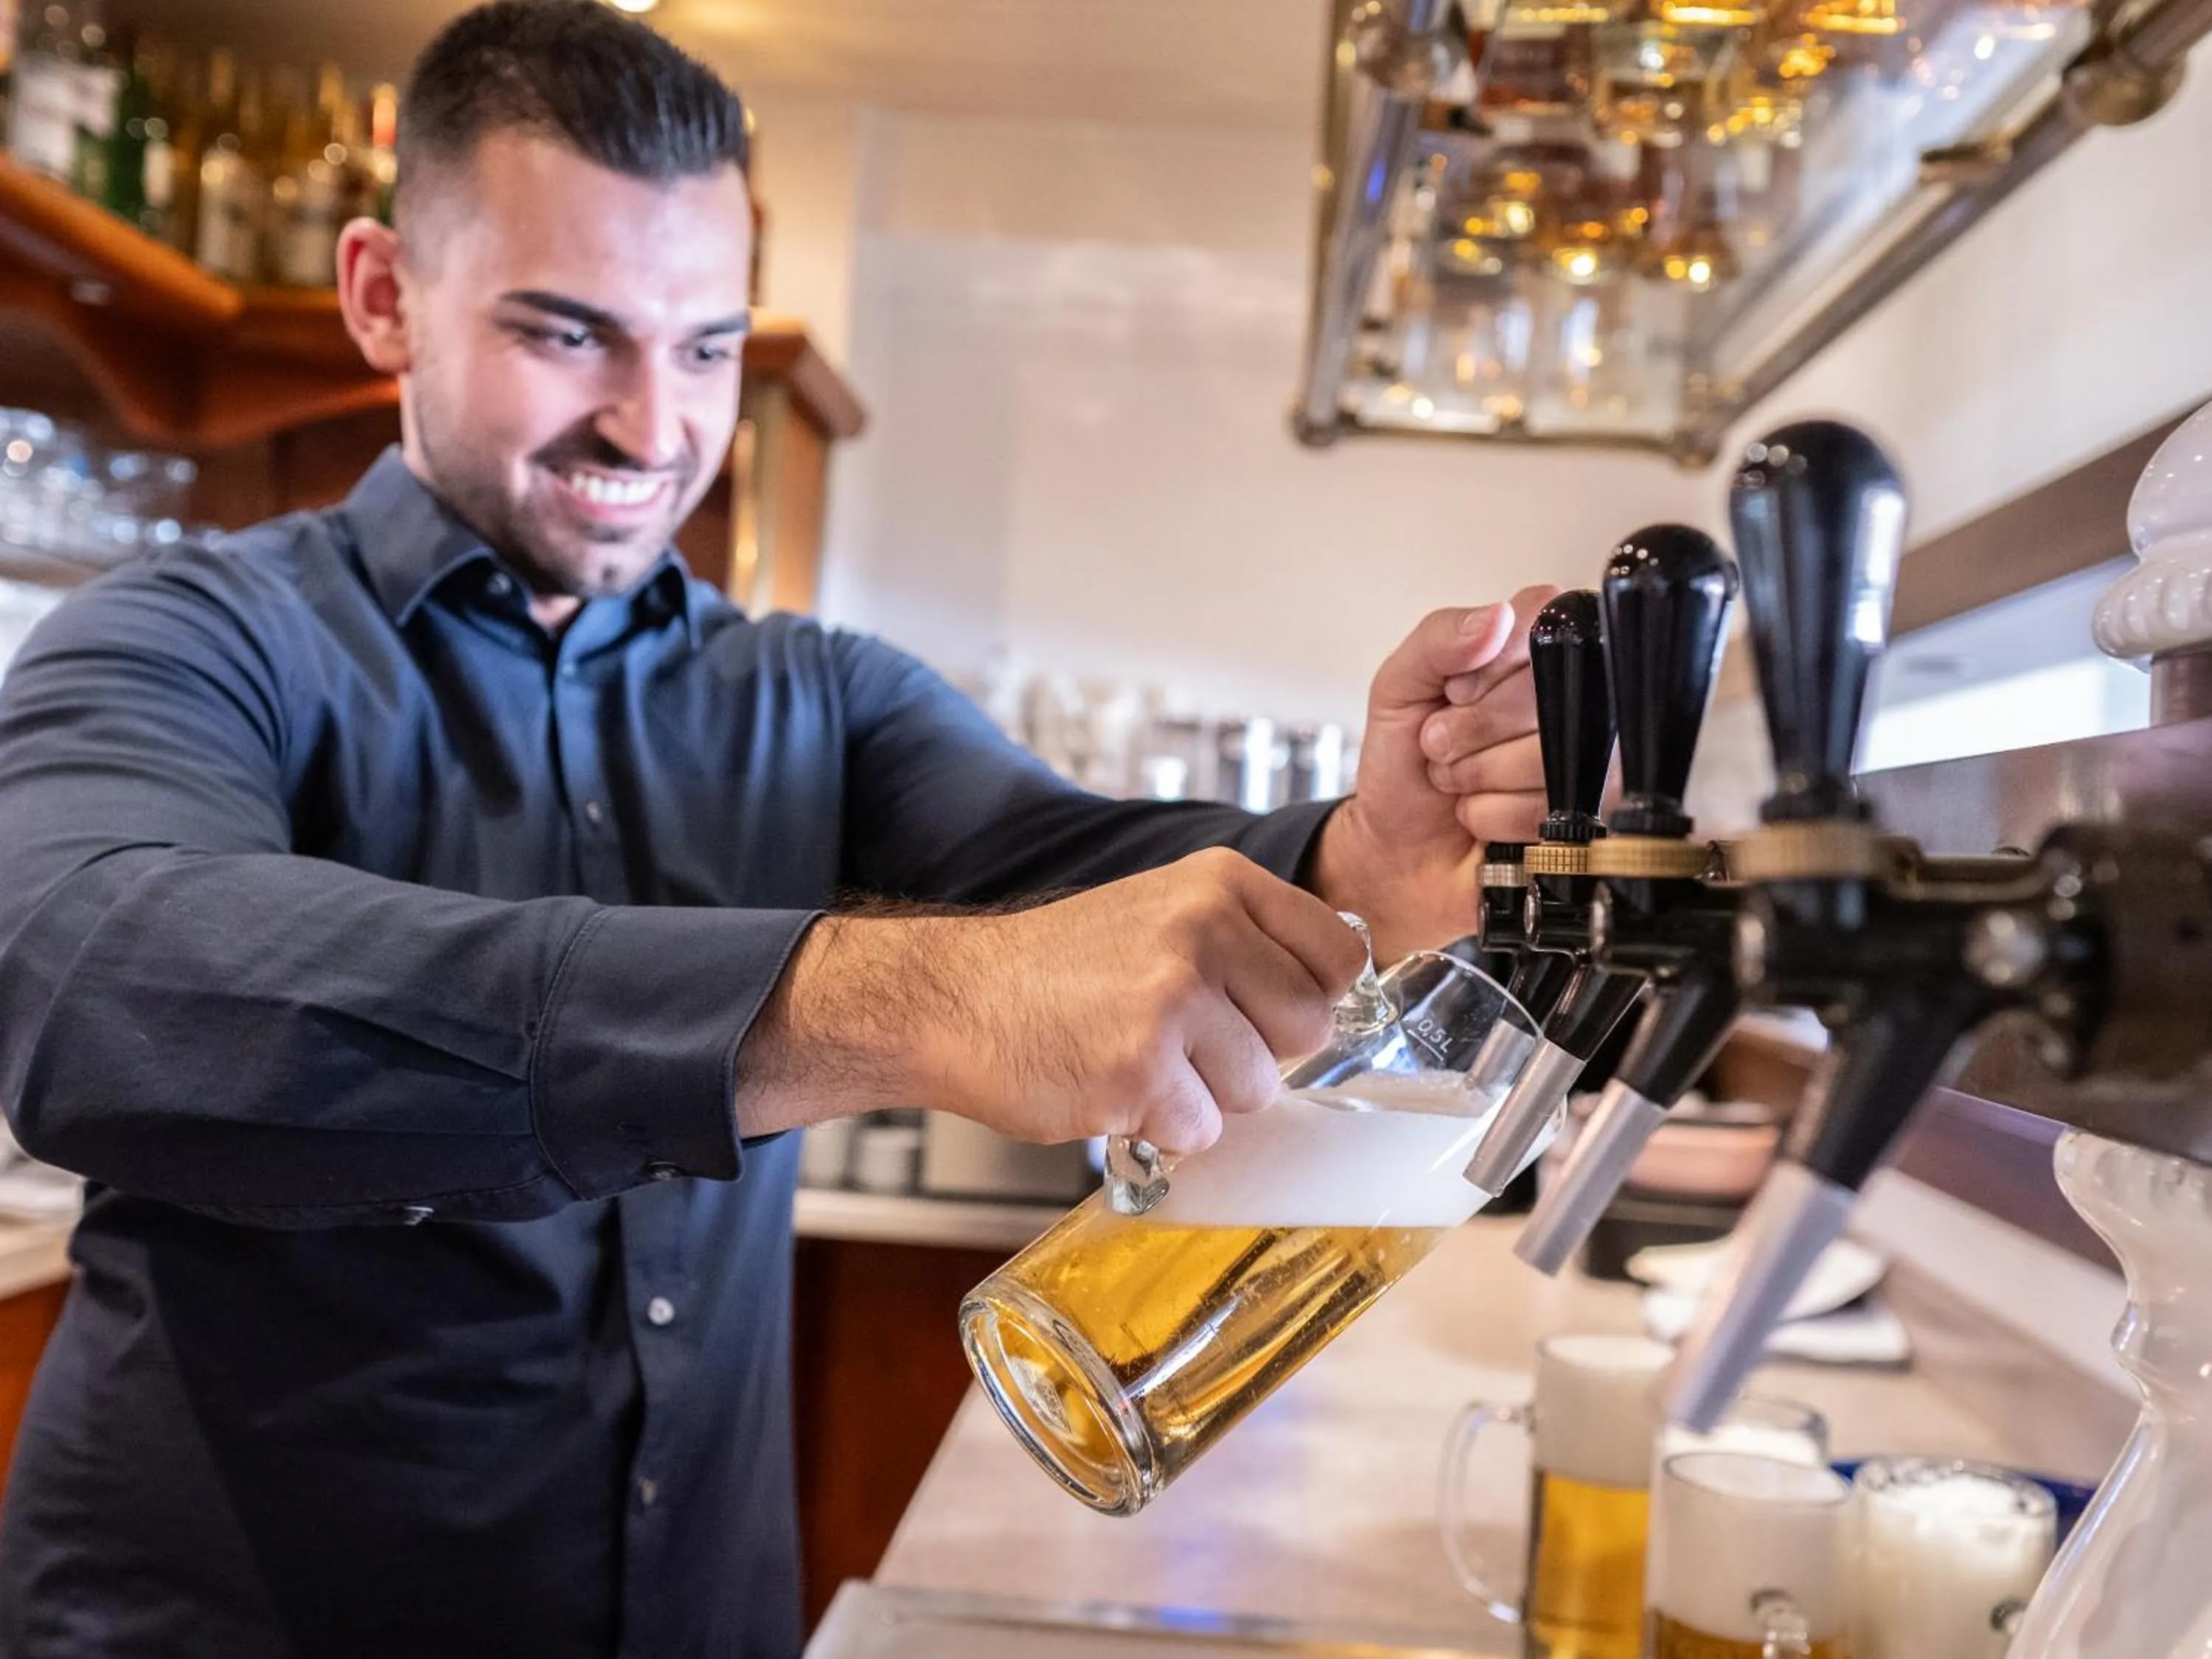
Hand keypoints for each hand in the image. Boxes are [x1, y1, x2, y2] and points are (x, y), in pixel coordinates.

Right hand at [742, 850, 1368, 1153]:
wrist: (955, 996)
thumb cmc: (1061, 969)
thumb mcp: (1166, 911)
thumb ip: (1248, 942)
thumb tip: (1335, 1002)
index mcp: (1220, 882)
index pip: (1340, 954)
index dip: (1307, 997)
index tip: (1263, 1010)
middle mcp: (1205, 928)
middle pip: (1310, 1027)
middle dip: (1259, 1052)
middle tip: (1190, 1043)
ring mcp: (1173, 997)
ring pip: (1258, 1087)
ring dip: (1205, 1095)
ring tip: (1140, 1060)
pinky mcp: (1139, 1067)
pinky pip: (1201, 1131)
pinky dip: (1162, 1128)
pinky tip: (1113, 1087)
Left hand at [1312, 587, 1558, 959]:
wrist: (1399, 851)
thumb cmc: (1404, 765)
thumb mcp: (1399, 687)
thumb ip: (1440, 639)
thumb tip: (1497, 617)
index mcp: (1533, 651)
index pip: (1542, 625)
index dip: (1488, 669)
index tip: (1456, 692)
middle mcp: (1573, 698)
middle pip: (1544, 694)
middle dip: (1471, 730)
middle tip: (1445, 744)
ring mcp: (1589, 758)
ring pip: (1547, 755)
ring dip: (1478, 776)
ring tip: (1461, 780)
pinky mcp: (1589, 814)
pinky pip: (1546, 807)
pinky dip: (1492, 815)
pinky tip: (1480, 812)